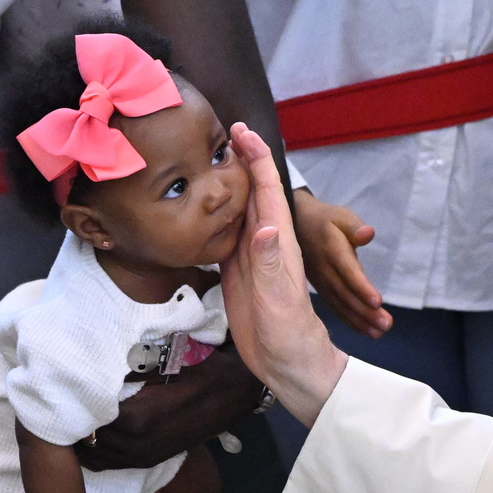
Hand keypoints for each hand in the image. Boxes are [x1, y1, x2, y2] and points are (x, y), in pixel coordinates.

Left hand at [77, 343, 262, 470]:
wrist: (234, 392)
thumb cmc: (199, 368)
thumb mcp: (160, 360)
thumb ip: (124, 368)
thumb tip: (88, 362)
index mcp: (136, 419)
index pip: (83, 419)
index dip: (69, 403)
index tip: (62, 386)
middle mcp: (136, 445)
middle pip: (85, 440)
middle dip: (73, 422)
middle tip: (63, 399)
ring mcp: (143, 457)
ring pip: (94, 455)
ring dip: (84, 437)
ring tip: (77, 413)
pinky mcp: (150, 460)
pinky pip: (109, 462)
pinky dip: (97, 449)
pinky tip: (96, 429)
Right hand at [221, 123, 348, 426]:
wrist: (287, 362)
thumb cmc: (289, 333)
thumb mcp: (278, 299)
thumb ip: (269, 264)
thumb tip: (263, 227)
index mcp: (278, 243)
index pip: (269, 190)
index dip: (257, 158)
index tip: (241, 131)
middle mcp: (265, 243)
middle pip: (252, 192)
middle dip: (240, 160)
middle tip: (223, 131)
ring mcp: (250, 257)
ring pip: (238, 210)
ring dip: (227, 184)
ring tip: (209, 159)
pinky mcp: (236, 272)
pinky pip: (225, 236)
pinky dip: (215, 216)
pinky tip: (204, 209)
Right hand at [293, 188, 392, 337]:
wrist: (296, 227)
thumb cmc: (325, 220)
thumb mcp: (340, 215)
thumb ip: (354, 226)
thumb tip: (368, 234)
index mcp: (332, 251)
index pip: (348, 271)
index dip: (361, 287)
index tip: (377, 302)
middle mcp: (326, 271)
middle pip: (346, 294)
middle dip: (366, 311)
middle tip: (386, 325)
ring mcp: (322, 283)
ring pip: (341, 305)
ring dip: (360, 321)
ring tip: (379, 334)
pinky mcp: (321, 291)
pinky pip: (336, 308)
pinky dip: (351, 321)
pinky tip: (366, 331)